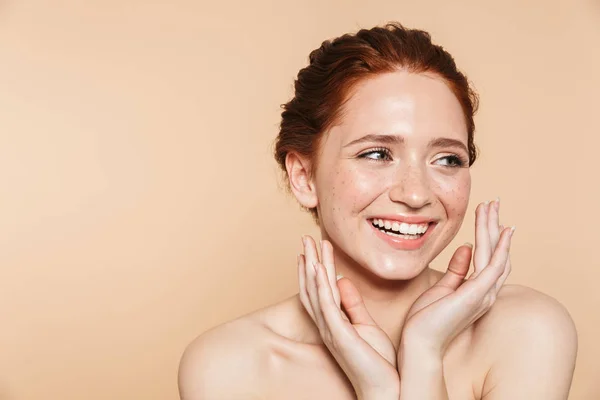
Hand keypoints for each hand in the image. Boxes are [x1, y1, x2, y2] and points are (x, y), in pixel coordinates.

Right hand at [299, 236, 398, 399]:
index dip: (314, 267)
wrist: (386, 389)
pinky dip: (320, 284)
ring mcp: (330, 329)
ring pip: (315, 291)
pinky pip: (326, 304)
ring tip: (309, 242)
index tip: (314, 247)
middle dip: (308, 260)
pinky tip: (317, 266)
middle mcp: (327, 324)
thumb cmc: (378, 362)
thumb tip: (343, 280)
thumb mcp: (366, 325)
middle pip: (312, 286)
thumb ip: (353, 304)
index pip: (319, 289)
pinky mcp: (339, 334)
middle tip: (305, 236)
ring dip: (311, 264)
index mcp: (333, 322)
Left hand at [399, 199, 513, 360]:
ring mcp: (483, 294)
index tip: (487, 216)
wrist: (418, 343)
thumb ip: (456, 270)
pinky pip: (493, 265)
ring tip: (491, 205)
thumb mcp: (441, 289)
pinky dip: (501, 248)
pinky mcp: (477, 294)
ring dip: (494, 228)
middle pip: (496, 253)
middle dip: (493, 226)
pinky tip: (503, 231)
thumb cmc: (425, 320)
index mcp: (476, 291)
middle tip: (493, 202)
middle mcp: (485, 293)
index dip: (490, 236)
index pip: (489, 259)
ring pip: (495, 254)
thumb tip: (465, 248)